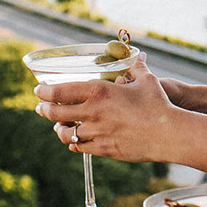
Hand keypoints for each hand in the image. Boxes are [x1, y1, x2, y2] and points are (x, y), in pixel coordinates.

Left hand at [36, 55, 176, 161]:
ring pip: (65, 133)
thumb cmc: (157, 104)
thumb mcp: (145, 80)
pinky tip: (74, 140)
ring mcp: (96, 134)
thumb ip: (136, 67)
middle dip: (44, 110)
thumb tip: (137, 56)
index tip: (39, 90)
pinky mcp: (103, 149)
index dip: (44, 91)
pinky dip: (73, 143)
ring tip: (58, 125)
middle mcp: (92, 113)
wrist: (168, 134)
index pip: (59, 92)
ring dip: (58, 129)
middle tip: (42, 107)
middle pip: (55, 113)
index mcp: (98, 92)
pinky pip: (79, 147)